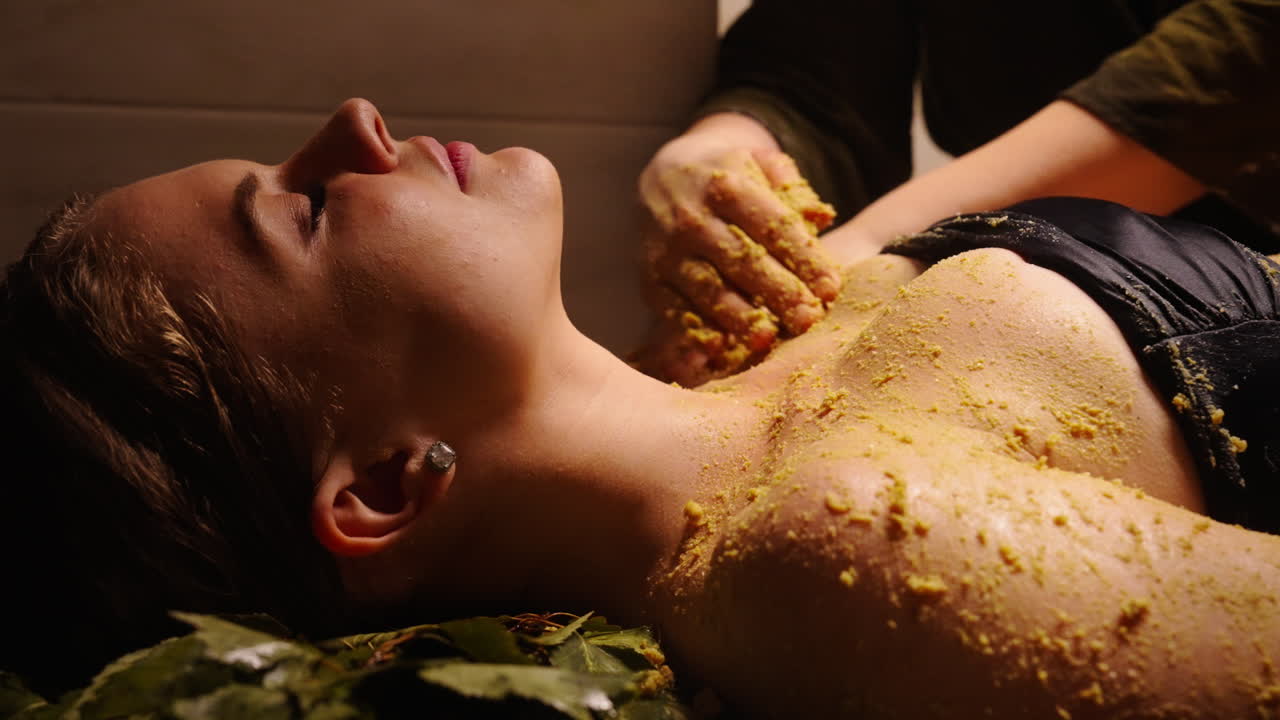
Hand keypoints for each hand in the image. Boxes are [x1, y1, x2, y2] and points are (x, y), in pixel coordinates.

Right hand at [636, 114, 841, 381]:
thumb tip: (821, 218)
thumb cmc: (728, 177)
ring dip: (738, 317)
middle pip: (740, 259)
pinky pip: (673, 308)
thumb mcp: (759, 163)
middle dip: (777, 292)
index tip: (830, 287)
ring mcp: (666, 250)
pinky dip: (695, 329)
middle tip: (808, 319)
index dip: (803, 257)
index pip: (771, 224)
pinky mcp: (650, 278)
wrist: (662, 176)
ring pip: (706, 288)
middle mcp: (691, 216)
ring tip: (768, 338)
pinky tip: (720, 346)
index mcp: (726, 184)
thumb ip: (792, 188)